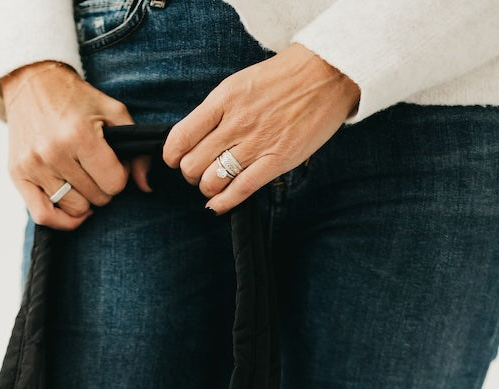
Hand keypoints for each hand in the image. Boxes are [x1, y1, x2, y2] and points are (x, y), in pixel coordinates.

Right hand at [0, 61, 151, 230]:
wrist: (32, 84)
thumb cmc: (75, 99)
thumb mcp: (113, 112)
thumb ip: (135, 150)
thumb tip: (146, 185)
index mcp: (79, 135)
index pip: (114, 183)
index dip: (120, 176)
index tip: (113, 164)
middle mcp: (53, 153)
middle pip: (96, 199)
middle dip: (102, 187)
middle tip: (95, 169)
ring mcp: (33, 166)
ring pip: (74, 209)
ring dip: (84, 200)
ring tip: (82, 180)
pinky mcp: (18, 175)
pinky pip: (43, 216)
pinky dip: (62, 221)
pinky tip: (72, 210)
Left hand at [162, 43, 360, 213]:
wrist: (326, 73)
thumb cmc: (283, 79)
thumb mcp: (239, 84)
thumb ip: (216, 111)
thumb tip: (194, 138)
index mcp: (223, 100)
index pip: (180, 138)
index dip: (172, 155)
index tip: (175, 159)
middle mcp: (235, 123)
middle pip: (192, 165)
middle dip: (190, 174)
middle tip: (200, 170)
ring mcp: (255, 144)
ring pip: (211, 181)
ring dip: (207, 188)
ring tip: (214, 183)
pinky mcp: (275, 161)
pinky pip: (238, 191)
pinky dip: (222, 203)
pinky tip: (217, 204)